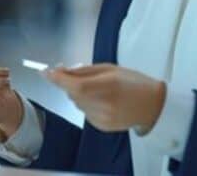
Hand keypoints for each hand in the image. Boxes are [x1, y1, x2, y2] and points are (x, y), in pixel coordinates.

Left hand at [44, 64, 165, 132]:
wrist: (152, 105)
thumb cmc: (133, 81)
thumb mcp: (110, 68)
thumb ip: (84, 70)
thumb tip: (61, 71)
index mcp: (107, 85)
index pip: (74, 84)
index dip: (56, 78)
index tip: (44, 71)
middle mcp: (103, 104)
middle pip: (72, 94)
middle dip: (69, 83)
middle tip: (77, 75)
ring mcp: (102, 118)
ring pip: (77, 103)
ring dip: (79, 94)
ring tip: (99, 90)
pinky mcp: (101, 127)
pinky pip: (84, 112)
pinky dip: (88, 104)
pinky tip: (103, 101)